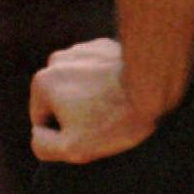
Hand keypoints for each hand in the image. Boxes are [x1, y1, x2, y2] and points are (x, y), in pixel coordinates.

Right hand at [29, 37, 157, 163]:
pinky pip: (99, 71)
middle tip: (104, 120)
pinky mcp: (105, 45)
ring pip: (80, 83)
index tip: (89, 132)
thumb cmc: (115, 118)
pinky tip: (124, 90)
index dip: (64, 133)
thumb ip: (43, 146)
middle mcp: (57, 60)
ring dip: (92, 95)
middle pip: (60, 99)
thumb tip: (39, 134)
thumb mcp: (73, 148)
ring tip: (116, 104)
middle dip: (77, 112)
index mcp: (43, 82)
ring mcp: (82, 49)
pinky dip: (108, 81)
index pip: (42, 120)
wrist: (154, 85)